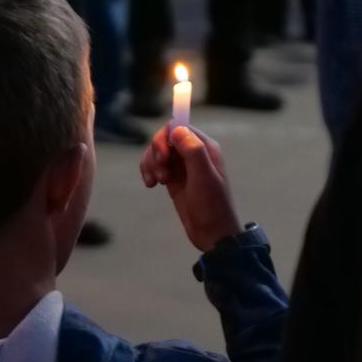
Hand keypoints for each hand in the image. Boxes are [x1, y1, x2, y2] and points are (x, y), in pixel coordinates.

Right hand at [140, 125, 240, 251]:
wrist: (212, 234)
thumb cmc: (212, 206)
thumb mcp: (204, 177)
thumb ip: (193, 150)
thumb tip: (176, 128)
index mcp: (205, 147)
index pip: (178, 126)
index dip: (165, 138)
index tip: (163, 157)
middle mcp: (194, 153)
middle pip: (164, 138)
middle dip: (156, 153)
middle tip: (159, 174)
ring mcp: (183, 166)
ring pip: (157, 152)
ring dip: (150, 163)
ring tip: (154, 182)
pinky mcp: (174, 178)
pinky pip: (156, 166)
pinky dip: (148, 171)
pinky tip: (150, 184)